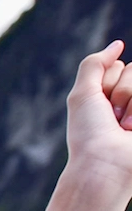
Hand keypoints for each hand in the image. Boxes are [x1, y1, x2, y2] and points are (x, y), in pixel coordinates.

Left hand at [63, 40, 131, 210]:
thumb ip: (95, 64)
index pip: (119, 66)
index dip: (107, 83)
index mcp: (112, 95)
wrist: (105, 165)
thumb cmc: (89, 134)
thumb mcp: (82, 94)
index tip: (99, 108)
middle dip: (121, 91)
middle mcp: (131, 101)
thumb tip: (118, 45)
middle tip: (113, 118)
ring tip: (125, 128)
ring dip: (131, 102)